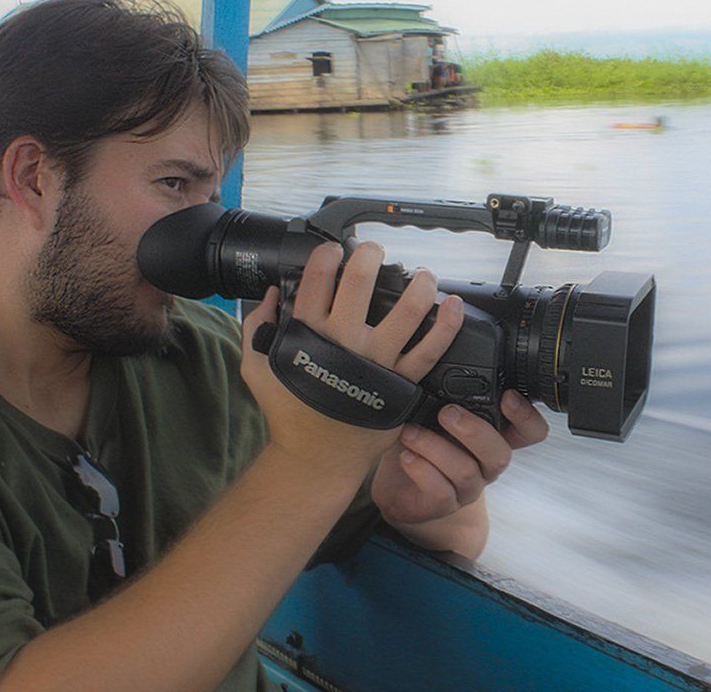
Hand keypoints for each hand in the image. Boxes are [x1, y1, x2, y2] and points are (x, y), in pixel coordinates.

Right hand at [240, 240, 464, 459]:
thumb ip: (258, 328)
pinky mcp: (401, 383)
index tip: (336, 250)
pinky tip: (453, 306)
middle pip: (360, 284)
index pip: (316, 280)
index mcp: (308, 334)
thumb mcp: (257, 369)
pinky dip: (446, 326)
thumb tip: (271, 294)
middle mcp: (344, 343)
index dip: (327, 256)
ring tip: (423, 274)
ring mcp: (376, 363)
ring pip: (406, 312)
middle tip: (375, 251)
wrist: (317, 459)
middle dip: (370, 256)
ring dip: (419, 284)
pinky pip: (430, 351)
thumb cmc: (290, 414)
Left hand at [371, 389, 549, 526]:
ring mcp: (467, 486)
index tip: (507, 395)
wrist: (398, 482)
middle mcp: (486, 463)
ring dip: (435, 447)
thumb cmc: (421, 437)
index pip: (531, 432)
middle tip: (446, 413)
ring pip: (466, 472)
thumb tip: (439, 351)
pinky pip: (441, 493)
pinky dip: (422, 470)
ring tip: (410, 432)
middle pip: (500, 454)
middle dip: (474, 431)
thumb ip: (446, 389)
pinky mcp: (443, 503)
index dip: (527, 417)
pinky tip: (406, 457)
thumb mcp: (435, 409)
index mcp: (494, 435)